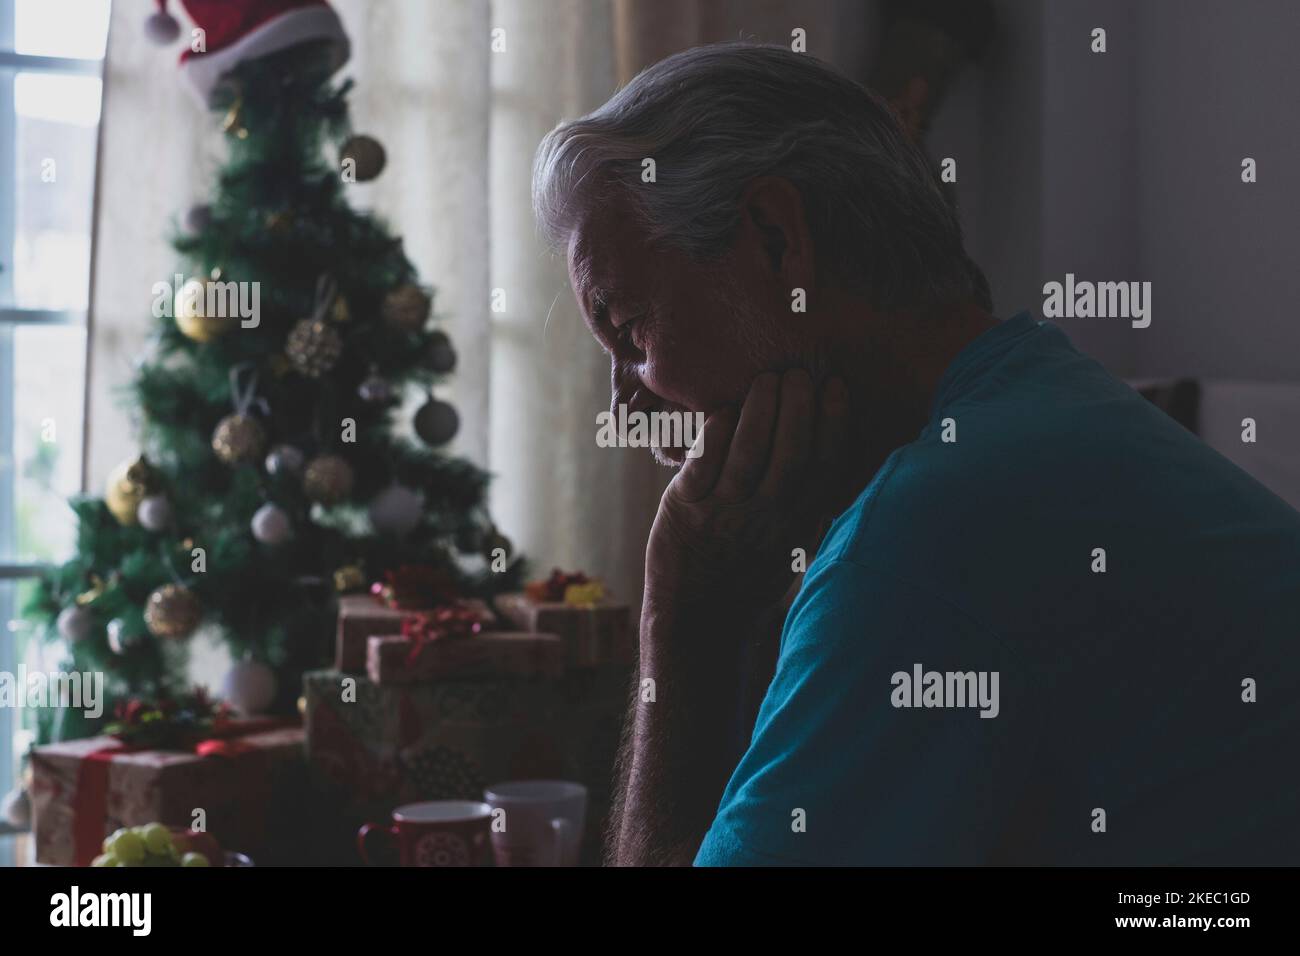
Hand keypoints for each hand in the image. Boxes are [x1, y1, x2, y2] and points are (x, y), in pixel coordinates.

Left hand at [644, 369, 848, 625]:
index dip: (833, 424)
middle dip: (798, 409)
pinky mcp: (684, 510)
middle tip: (798, 374)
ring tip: (766, 381)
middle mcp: (764, 519)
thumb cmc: (747, 578)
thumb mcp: (791, 548)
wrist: (697, 621)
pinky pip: (704, 466)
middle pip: (790, 456)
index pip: (824, 468)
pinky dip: (716, 436)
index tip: (836, 387)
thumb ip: (809, 505)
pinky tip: (724, 411)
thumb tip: (831, 452)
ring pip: (748, 456)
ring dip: (759, 413)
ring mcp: (724, 514)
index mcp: (796, 524)